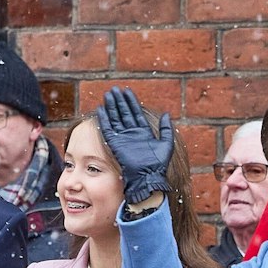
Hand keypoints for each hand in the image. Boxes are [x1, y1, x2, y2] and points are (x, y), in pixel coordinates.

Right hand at [94, 86, 173, 205]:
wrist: (147, 178)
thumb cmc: (158, 164)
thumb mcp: (166, 144)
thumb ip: (166, 129)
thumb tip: (166, 114)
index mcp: (143, 132)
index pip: (135, 113)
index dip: (131, 102)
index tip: (126, 91)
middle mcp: (131, 134)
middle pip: (123, 113)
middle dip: (119, 101)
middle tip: (114, 90)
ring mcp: (123, 138)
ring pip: (115, 118)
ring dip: (111, 106)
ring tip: (108, 94)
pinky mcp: (115, 144)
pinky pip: (108, 130)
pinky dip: (104, 120)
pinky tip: (101, 110)